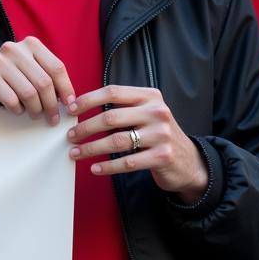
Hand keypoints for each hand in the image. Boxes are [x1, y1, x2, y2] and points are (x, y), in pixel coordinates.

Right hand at [0, 37, 75, 124]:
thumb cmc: (9, 82)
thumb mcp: (30, 72)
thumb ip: (48, 78)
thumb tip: (70, 100)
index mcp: (30, 44)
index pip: (56, 67)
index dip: (66, 89)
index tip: (70, 105)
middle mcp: (14, 48)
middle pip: (44, 82)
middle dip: (51, 105)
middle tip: (52, 118)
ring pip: (29, 93)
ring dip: (35, 110)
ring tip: (34, 114)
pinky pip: (12, 100)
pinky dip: (17, 110)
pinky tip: (16, 109)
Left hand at [68, 85, 208, 202]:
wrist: (188, 161)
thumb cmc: (156, 135)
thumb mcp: (145, 114)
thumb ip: (121, 108)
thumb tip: (79, 110)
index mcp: (150, 96)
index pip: (112, 92)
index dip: (87, 100)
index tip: (70, 110)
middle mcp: (158, 112)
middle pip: (110, 117)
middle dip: (85, 128)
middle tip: (70, 136)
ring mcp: (162, 134)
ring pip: (116, 141)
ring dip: (91, 148)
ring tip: (75, 153)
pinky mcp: (163, 156)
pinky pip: (127, 162)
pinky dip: (107, 166)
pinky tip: (95, 168)